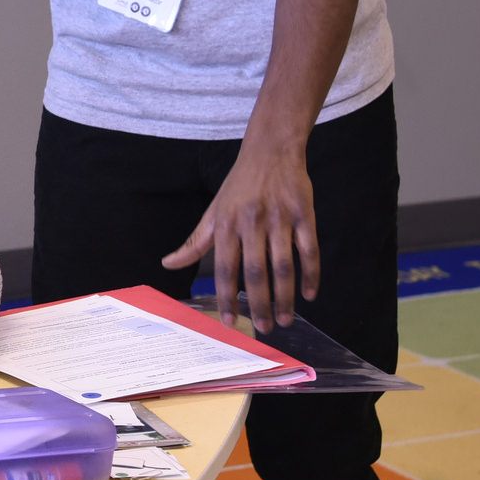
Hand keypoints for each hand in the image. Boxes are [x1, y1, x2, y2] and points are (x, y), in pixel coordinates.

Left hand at [161, 146, 319, 332]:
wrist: (270, 151)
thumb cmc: (239, 186)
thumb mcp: (213, 212)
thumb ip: (194, 242)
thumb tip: (167, 263)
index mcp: (226, 224)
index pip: (224, 268)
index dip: (226, 297)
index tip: (230, 322)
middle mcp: (251, 223)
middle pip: (255, 271)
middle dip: (259, 304)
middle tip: (264, 328)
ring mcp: (279, 218)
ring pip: (283, 265)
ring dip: (285, 296)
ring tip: (285, 319)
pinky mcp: (304, 214)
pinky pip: (309, 250)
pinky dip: (311, 274)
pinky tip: (309, 294)